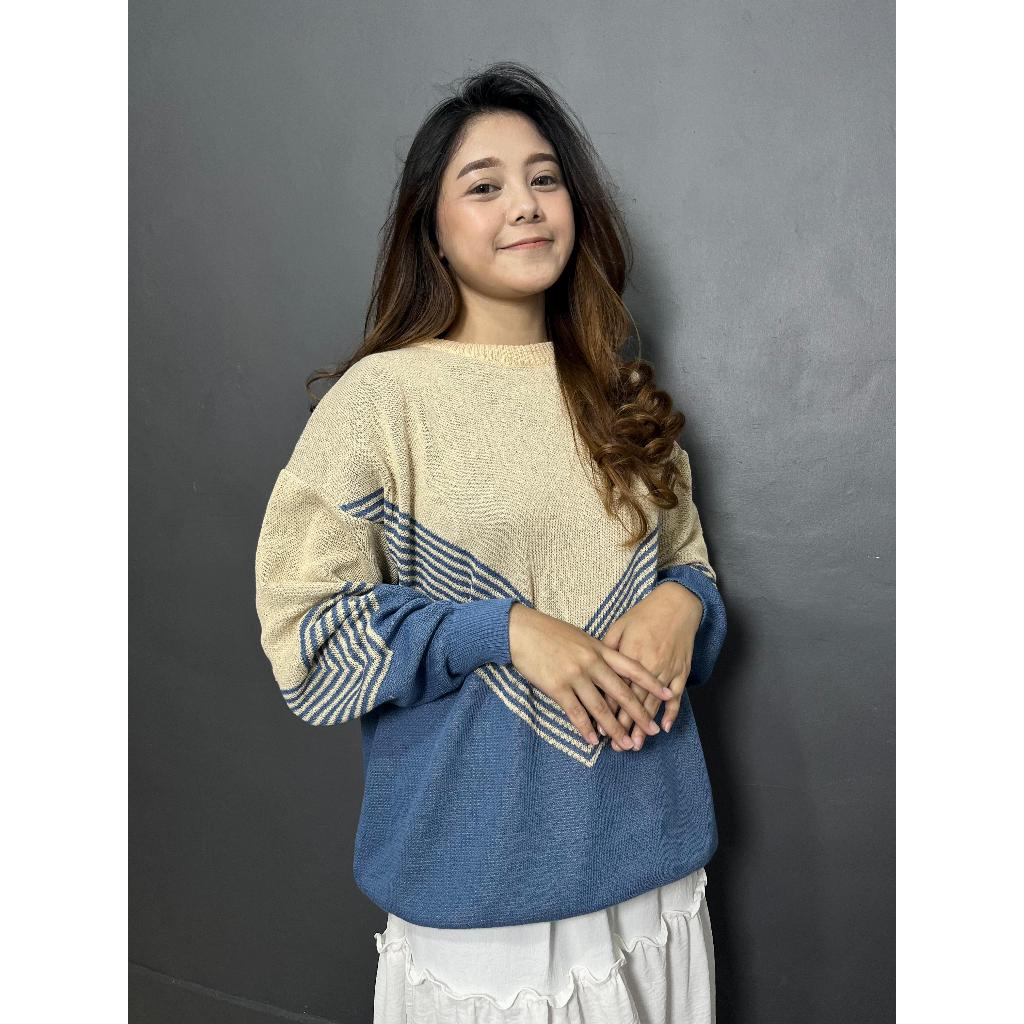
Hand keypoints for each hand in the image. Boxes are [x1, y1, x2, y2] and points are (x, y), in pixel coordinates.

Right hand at [507, 603, 675, 748]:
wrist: (521, 631)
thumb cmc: (551, 633)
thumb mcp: (581, 638)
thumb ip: (598, 653)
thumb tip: (613, 669)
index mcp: (600, 649)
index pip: (633, 667)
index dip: (652, 682)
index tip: (669, 693)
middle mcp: (591, 662)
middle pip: (621, 692)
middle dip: (639, 714)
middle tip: (652, 730)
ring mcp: (575, 675)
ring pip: (600, 707)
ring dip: (615, 729)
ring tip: (626, 744)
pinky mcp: (557, 686)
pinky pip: (575, 712)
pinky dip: (585, 729)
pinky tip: (593, 741)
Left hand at [600, 582, 702, 749]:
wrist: (677, 604)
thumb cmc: (644, 615)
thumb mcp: (619, 626)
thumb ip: (605, 648)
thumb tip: (591, 666)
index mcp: (629, 654)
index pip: (615, 688)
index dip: (607, 709)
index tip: (598, 727)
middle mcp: (648, 664)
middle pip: (634, 700)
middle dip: (625, 725)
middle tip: (616, 745)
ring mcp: (666, 668)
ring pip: (653, 702)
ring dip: (645, 725)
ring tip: (637, 744)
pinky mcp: (680, 670)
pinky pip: (676, 694)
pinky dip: (672, 711)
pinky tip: (666, 726)